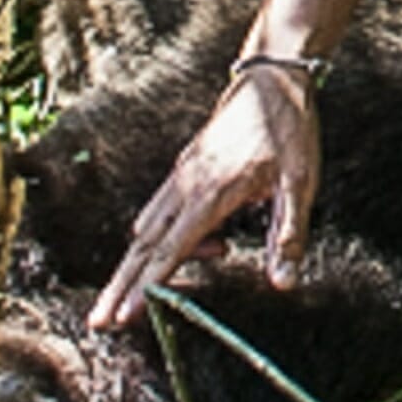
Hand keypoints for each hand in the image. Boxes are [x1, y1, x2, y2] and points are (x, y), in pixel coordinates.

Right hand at [88, 66, 321, 328]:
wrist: (271, 79)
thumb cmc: (289, 130)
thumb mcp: (301, 184)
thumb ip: (289, 234)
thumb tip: (283, 282)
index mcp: (211, 192)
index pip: (171, 250)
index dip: (147, 287)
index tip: (123, 316)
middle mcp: (186, 185)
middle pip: (143, 246)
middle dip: (120, 286)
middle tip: (99, 322)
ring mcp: (181, 176)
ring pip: (147, 230)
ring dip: (138, 266)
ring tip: (146, 298)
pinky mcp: (185, 170)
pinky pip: (162, 212)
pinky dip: (164, 239)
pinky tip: (208, 248)